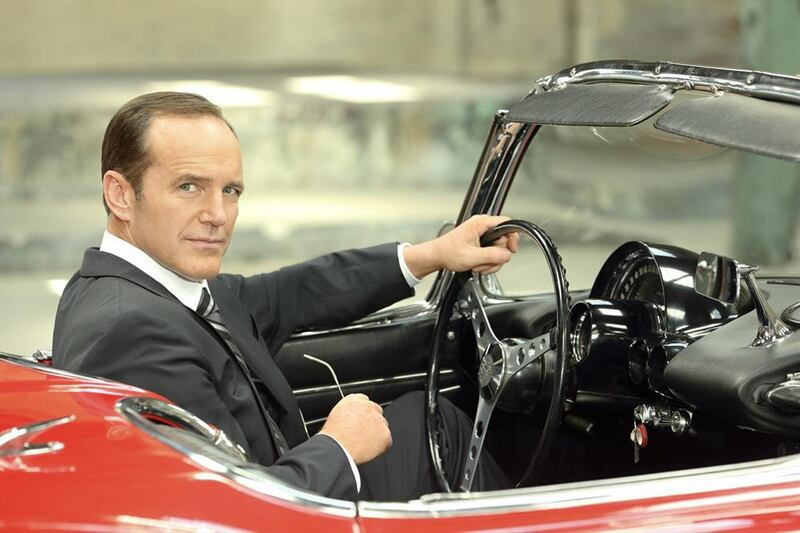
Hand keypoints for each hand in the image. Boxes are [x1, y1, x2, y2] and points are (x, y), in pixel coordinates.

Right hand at [319, 393, 391, 463]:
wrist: (336, 447)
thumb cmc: (332, 437)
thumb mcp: (335, 416)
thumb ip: (348, 413)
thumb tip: (352, 419)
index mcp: (354, 400)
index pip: (365, 401)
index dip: (363, 413)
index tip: (361, 421)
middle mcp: (368, 407)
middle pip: (377, 412)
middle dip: (373, 422)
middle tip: (364, 434)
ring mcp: (378, 420)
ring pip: (383, 426)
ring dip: (377, 434)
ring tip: (363, 444)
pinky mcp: (385, 434)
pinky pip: (387, 441)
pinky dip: (381, 447)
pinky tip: (369, 450)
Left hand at [403, 215, 518, 277]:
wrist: (437, 256)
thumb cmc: (448, 252)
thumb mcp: (472, 256)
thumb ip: (492, 255)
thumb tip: (507, 255)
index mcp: (481, 223)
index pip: (507, 224)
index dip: (512, 237)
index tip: (512, 249)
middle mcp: (483, 226)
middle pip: (504, 241)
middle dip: (496, 256)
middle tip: (484, 262)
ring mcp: (482, 235)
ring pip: (499, 250)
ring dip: (490, 262)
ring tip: (477, 264)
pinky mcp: (481, 243)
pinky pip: (492, 253)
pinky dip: (487, 262)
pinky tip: (477, 264)